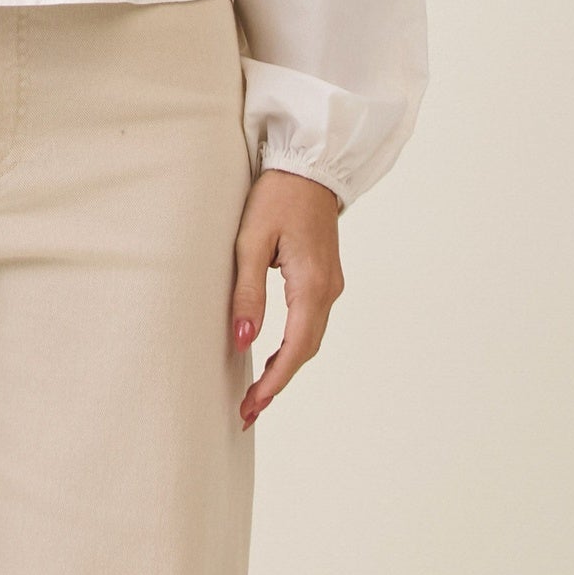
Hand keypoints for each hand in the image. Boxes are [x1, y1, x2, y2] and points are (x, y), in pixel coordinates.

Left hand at [229, 168, 343, 429]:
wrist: (309, 164)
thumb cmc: (277, 197)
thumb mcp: (251, 241)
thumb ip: (248, 292)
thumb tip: (243, 341)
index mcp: (312, 285)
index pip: (295, 349)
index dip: (274, 383)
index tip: (252, 407)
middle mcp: (328, 290)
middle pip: (305, 350)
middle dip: (278, 383)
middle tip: (249, 409)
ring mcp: (330, 283)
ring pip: (310, 337)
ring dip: (286, 366)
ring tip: (257, 391)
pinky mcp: (324, 275)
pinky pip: (311, 321)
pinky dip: (293, 344)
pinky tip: (274, 354)